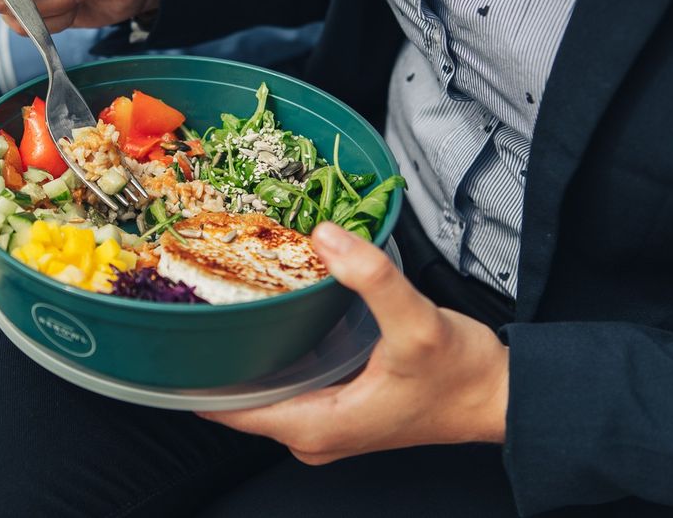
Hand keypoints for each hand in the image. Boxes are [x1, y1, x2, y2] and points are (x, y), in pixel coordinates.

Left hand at [200, 222, 508, 463]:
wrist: (501, 398)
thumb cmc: (463, 376)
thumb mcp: (418, 323)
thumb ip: (372, 278)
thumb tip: (326, 237)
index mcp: (315, 428)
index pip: (226, 408)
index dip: (192, 370)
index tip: (170, 328)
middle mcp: (310, 436)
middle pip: (237, 397)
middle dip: (215, 351)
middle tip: (194, 295)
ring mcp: (323, 425)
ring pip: (261, 388)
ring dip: (243, 350)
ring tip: (221, 298)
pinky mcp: (337, 408)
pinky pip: (285, 383)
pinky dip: (272, 353)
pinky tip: (268, 314)